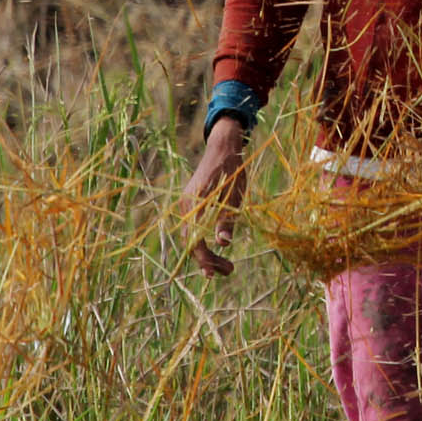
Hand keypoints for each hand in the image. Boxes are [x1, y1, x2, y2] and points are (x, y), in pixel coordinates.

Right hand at [179, 119, 249, 277]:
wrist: (223, 148)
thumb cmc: (232, 171)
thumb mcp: (235, 196)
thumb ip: (228, 220)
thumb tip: (223, 244)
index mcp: (195, 206)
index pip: (195, 241)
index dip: (205, 259)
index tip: (217, 273)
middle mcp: (186, 209)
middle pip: (192, 243)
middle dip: (208, 260)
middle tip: (229, 271)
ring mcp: (187, 207)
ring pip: (192, 238)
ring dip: (207, 253)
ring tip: (227, 266)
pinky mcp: (191, 205)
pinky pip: (194, 229)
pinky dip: (204, 241)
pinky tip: (218, 248)